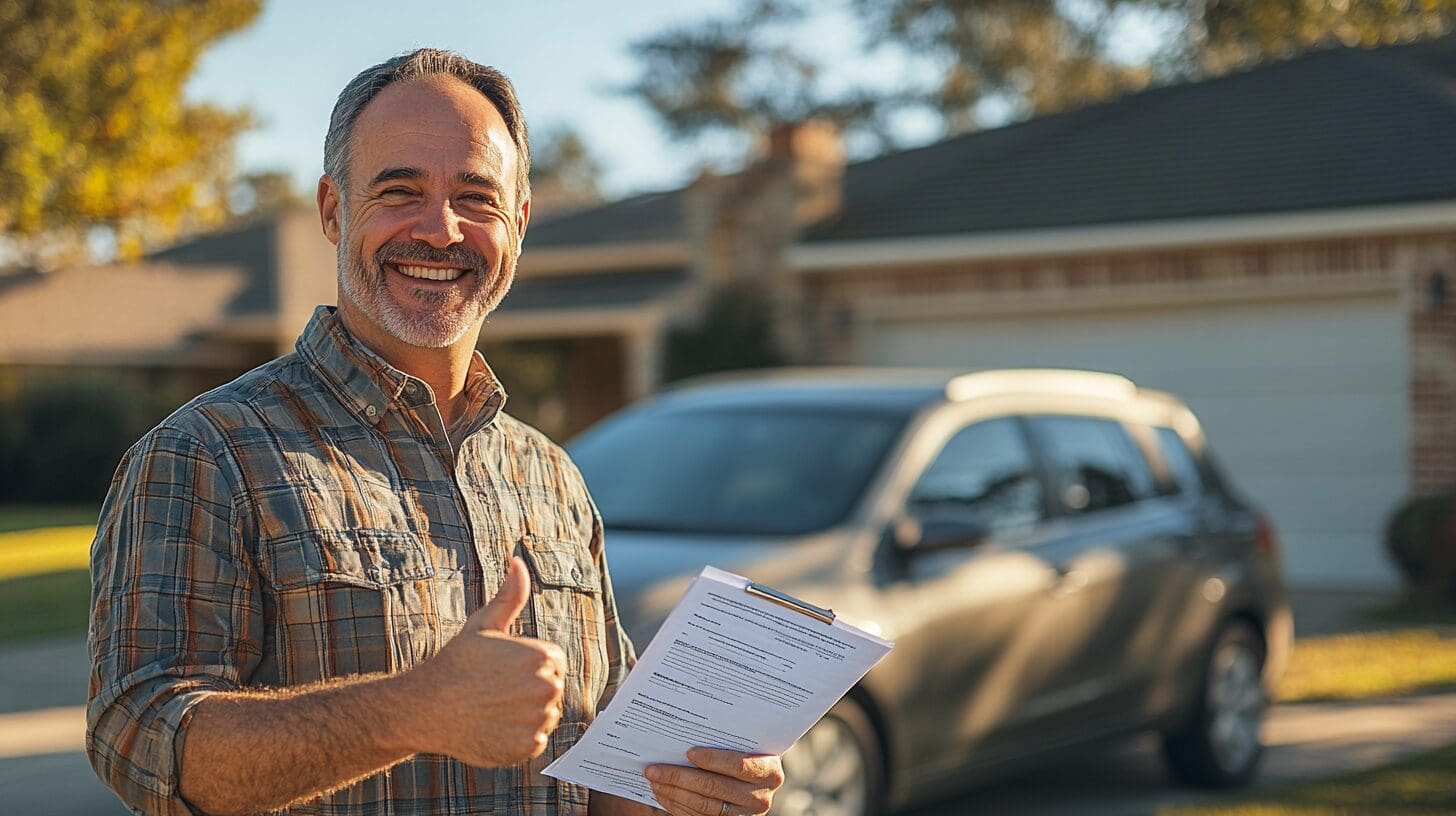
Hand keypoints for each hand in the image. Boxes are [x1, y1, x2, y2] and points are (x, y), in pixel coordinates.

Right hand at [402, 556, 566, 766]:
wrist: (425, 706)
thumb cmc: (455, 663)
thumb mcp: (484, 624)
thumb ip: (510, 595)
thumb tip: (519, 562)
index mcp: (542, 656)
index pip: (553, 662)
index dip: (527, 665)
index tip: (503, 670)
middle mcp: (546, 688)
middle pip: (550, 688)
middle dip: (528, 688)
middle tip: (494, 690)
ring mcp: (538, 719)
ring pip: (544, 715)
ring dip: (526, 713)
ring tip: (493, 707)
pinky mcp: (527, 747)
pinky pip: (534, 740)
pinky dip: (517, 737)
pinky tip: (492, 726)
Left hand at [645, 748, 783, 815]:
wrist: (755, 782)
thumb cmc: (747, 755)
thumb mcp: (747, 746)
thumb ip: (729, 739)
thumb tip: (690, 725)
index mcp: (769, 772)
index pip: (737, 765)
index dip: (713, 759)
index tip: (688, 753)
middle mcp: (760, 797)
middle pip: (714, 787)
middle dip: (680, 777)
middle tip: (654, 769)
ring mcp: (744, 815)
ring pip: (703, 805)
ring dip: (674, 793)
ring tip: (654, 781)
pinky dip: (677, 805)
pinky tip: (663, 794)